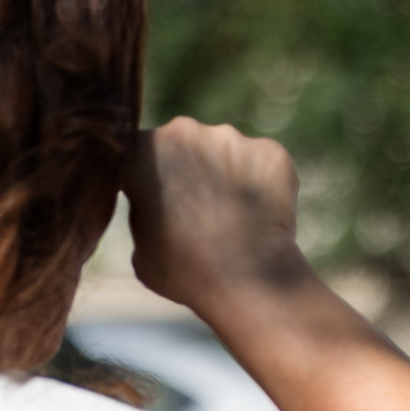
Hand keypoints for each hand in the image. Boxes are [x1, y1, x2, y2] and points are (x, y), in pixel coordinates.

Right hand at [124, 117, 307, 310]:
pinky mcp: (270, 151)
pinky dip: (261, 183)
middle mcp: (183, 131)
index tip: (158, 203)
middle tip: (199, 210)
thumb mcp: (140, 248)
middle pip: (183, 144)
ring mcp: (230, 138)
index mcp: (140, 151)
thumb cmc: (184, 271)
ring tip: (232, 216)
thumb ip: (144, 213)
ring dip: (225, 174)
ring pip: (224, 151)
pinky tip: (260, 215)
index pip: (139, 156)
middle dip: (189, 169)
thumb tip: (157, 207)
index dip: (147, 180)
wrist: (245, 279)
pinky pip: (262, 164)